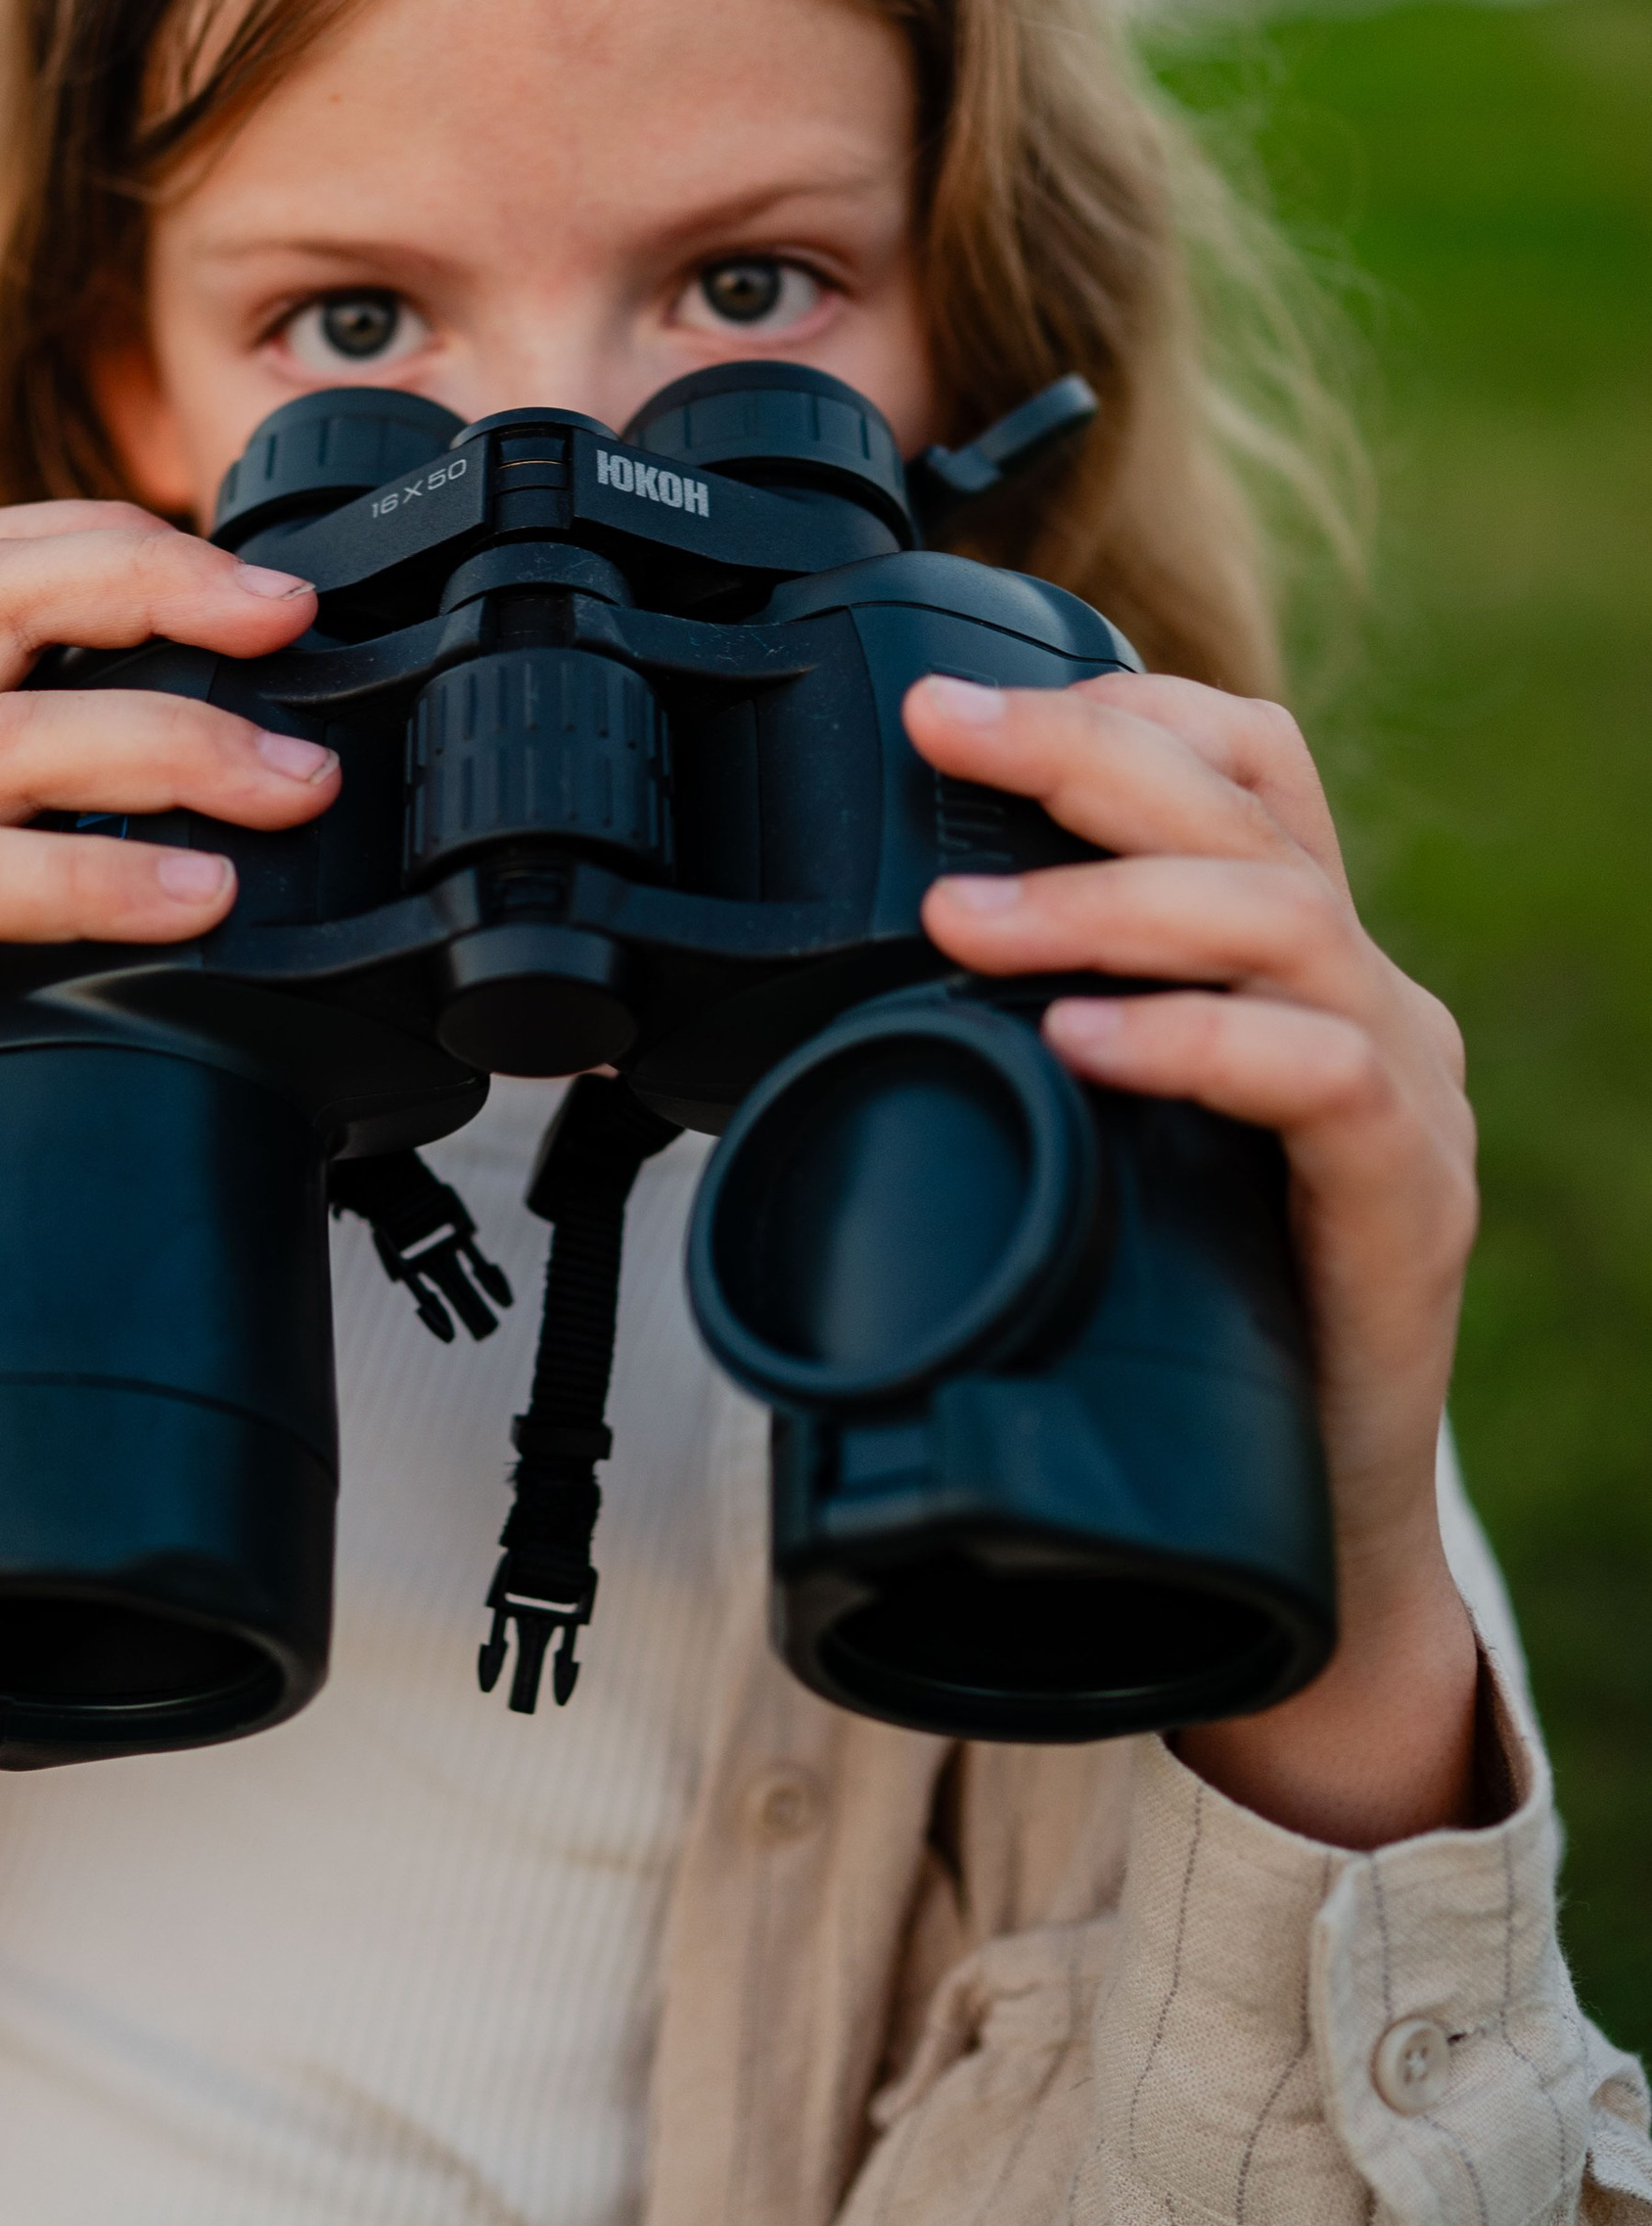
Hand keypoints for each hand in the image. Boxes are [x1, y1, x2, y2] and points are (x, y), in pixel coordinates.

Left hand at [905, 669, 1482, 1848]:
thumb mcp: (1097, 1147)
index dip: (1117, 705)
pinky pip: (1322, 1075)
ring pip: (1280, 919)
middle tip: (938, 734)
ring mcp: (1404, 1088)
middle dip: (1083, 750)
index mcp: (1294, 960)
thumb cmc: (1193, 1321)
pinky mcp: (1408, 1197)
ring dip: (1104, 902)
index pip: (1246, 763)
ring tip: (963, 919)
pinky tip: (1082, 1044)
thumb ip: (1021, 1050)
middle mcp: (1363, 995)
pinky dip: (1192, 1042)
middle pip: (1248, 808)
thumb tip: (817, 1000)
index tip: (952, 701)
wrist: (1312, 1524)